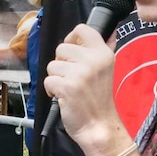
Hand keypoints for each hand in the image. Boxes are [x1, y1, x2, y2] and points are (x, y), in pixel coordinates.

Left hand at [44, 24, 128, 155]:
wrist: (99, 127)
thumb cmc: (99, 100)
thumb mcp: (107, 70)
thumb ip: (103, 49)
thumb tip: (108, 30)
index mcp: (103, 54)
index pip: (82, 29)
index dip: (72, 38)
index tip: (73, 53)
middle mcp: (93, 60)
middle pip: (61, 48)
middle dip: (61, 63)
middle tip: (72, 77)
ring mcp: (79, 73)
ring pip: (52, 65)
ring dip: (56, 78)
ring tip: (69, 88)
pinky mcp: (67, 86)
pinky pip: (48, 80)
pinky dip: (51, 90)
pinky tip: (63, 97)